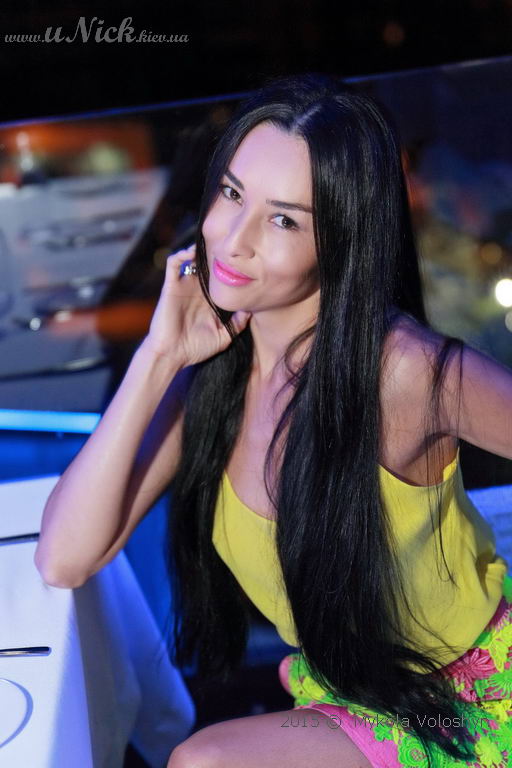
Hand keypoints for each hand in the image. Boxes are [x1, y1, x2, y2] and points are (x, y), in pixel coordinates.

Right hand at [144, 244, 251, 366]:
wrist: (170, 355)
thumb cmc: (195, 349)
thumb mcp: (223, 337)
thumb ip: (237, 324)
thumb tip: (251, 309)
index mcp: (211, 301)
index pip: (222, 279)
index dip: (231, 269)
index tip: (246, 261)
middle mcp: (198, 291)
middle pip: (209, 265)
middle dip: (218, 254)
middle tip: (230, 246)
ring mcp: (184, 287)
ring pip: (192, 260)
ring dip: (200, 250)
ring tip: (212, 244)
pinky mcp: (171, 286)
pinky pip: (173, 264)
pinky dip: (181, 254)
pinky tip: (192, 252)